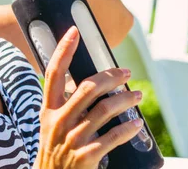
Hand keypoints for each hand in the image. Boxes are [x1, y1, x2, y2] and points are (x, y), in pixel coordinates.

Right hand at [33, 27, 143, 168]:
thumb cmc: (54, 151)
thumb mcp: (50, 124)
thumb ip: (65, 105)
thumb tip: (90, 84)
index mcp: (48, 109)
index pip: (53, 73)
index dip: (63, 50)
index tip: (74, 32)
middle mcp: (58, 120)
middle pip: (87, 87)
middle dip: (111, 76)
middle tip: (126, 73)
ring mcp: (72, 139)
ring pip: (105, 109)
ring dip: (126, 99)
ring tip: (138, 97)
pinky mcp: (86, 156)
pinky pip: (113, 136)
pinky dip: (129, 128)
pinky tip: (137, 124)